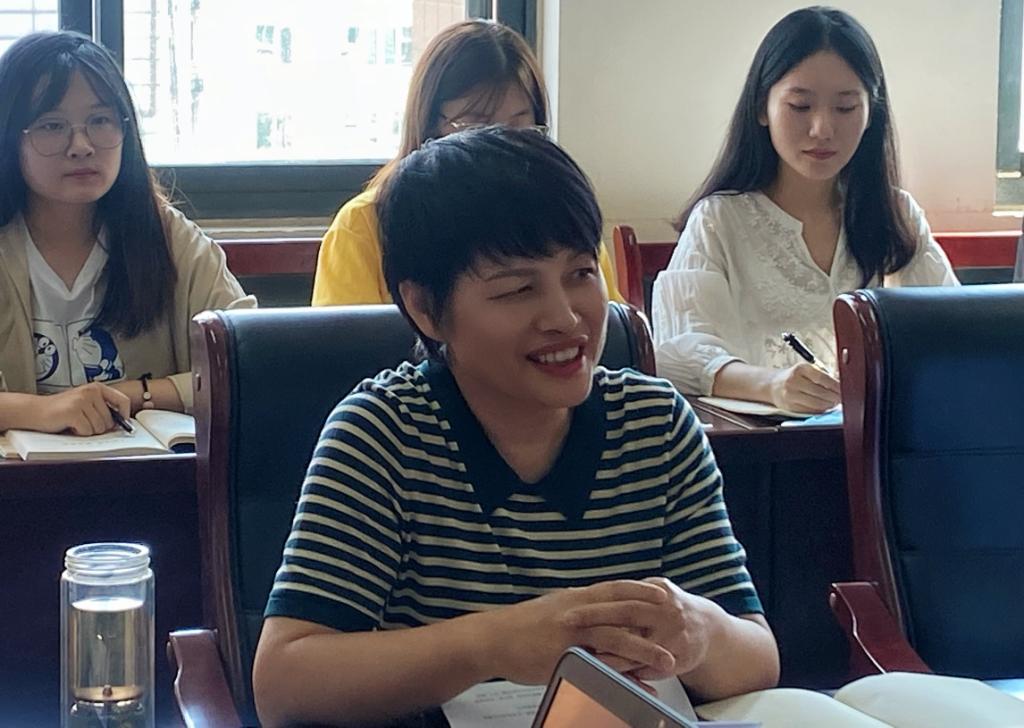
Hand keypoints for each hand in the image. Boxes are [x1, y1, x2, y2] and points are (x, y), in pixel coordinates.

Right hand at [34, 382, 130, 434]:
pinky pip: (87, 431)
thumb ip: (103, 407)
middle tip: (84, 422)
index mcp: (97, 388)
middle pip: (110, 420)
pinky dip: (79, 433)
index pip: (123, 400)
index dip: (125, 415)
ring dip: (88, 430)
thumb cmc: (63, 410)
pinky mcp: (73, 412)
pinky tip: (70, 425)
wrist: (36, 410)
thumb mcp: (86, 402)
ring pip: (99, 427)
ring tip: (76, 422)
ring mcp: (81, 401)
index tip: (123, 424)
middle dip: (99, 427)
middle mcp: (91, 391)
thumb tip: (123, 422)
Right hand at [483, 580, 676, 684]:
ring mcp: (571, 632)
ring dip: (645, 648)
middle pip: (623, 608)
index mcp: (576, 598)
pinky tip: (636, 684)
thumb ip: (578, 612)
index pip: (615, 588)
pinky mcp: (564, 654)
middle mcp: (577, 610)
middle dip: (654, 616)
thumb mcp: (554, 611)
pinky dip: (621, 675)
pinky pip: (599, 665)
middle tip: (678, 621)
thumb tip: (597, 617)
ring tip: (668, 660)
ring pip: (616, 636)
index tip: (663, 592)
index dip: (641, 588)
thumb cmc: (521, 627)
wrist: (493, 638)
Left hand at [566, 577, 712, 681]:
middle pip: (627, 613)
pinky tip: (610, 671)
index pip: (621, 594)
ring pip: (636, 646)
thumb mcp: (654, 591)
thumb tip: (591, 594)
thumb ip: (628, 593)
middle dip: (595, 620)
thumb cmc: (671, 609)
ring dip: (609, 652)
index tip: (570, 611)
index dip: (595, 604)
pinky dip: (629, 670)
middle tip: (568, 623)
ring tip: (584, 655)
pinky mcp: (680, 659)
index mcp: (659, 590)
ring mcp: (676, 635)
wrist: (708, 628)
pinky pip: (649, 668)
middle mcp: (668, 610)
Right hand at [768, 363, 839, 412]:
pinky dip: (820, 410)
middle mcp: (794, 381)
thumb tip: (841, 384)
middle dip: (835, 397)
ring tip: (834, 403)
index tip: (844, 390)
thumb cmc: (795, 377)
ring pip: (817, 404)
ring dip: (829, 405)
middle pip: (821, 393)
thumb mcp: (807, 370)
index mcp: (800, 369)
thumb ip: (823, 375)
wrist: (773, 385)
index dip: (836, 386)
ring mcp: (791, 395)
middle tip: (841, 399)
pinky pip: (810, 411)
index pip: (823, 378)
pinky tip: (824, 406)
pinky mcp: (790, 406)